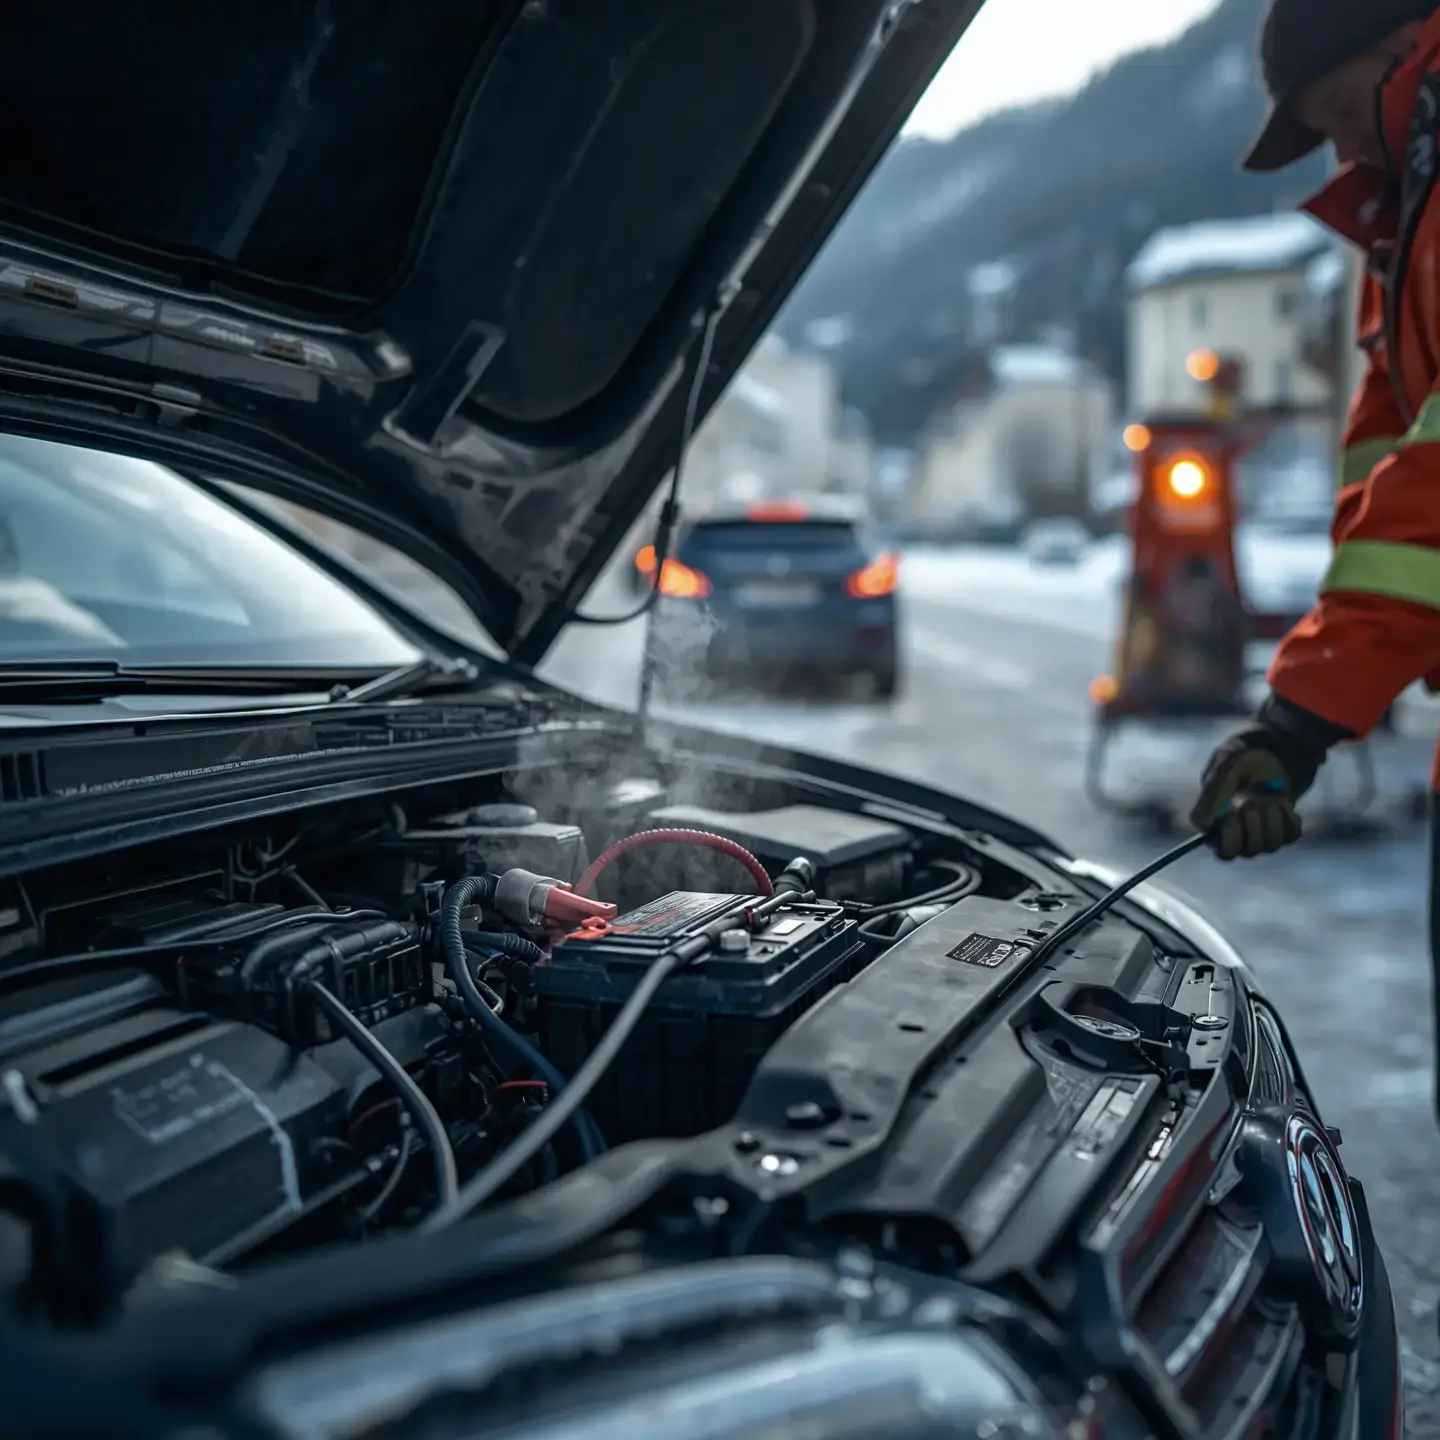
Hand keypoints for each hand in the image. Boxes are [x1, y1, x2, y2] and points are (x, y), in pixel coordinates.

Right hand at [1190, 729, 1300, 859]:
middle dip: (1254, 826)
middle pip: (1247, 852)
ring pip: (1270, 846)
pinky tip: (1281, 802)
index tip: (1233, 811)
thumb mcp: (1226, 766)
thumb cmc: (1242, 755)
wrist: (1271, 749)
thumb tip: (1201, 826)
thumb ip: (1212, 794)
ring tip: (1270, 797)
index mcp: (1213, 822)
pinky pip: (1290, 837)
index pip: (1223, 851)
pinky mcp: (1281, 829)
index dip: (1231, 836)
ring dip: (1273, 819)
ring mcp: (1259, 833)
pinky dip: (1289, 818)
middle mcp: (1234, 833)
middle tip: (1252, 800)